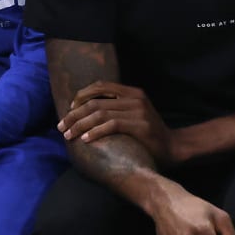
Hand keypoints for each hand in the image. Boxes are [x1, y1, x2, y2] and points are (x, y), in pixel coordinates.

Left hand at [59, 80, 174, 163]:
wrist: (173, 148)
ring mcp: (139, 111)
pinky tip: (86, 139)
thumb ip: (117, 108)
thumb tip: (86, 111)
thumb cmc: (149, 135)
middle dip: (74, 114)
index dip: (81, 95)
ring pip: (100, 113)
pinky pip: (111, 125)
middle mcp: (136, 98)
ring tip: (69, 135)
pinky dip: (96, 132)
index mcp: (133, 92)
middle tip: (61, 126)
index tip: (69, 109)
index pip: (101, 86)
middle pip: (96, 101)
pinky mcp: (140, 125)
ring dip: (80, 124)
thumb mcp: (135, 114)